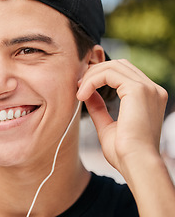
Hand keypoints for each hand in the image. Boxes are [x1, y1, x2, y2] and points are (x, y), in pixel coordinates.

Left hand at [77, 59, 167, 173]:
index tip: (82, 89)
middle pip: (118, 65)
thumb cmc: (124, 152)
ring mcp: (147, 88)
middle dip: (95, 72)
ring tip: (79, 92)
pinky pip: (109, 73)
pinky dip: (92, 80)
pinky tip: (83, 95)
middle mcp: (152, 89)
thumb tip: (88, 94)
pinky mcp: (138, 90)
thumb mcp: (107, 126)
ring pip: (113, 66)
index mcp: (148, 97)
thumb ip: (99, 108)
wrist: (135, 164)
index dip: (100, 76)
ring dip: (91, 76)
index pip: (123, 73)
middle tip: (78, 87)